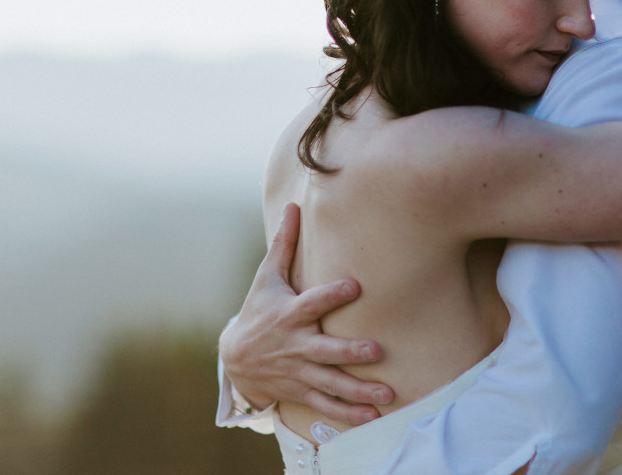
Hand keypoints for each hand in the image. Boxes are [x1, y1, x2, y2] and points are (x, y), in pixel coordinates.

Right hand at [220, 203, 394, 424]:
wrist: (235, 359)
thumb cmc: (258, 311)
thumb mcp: (267, 278)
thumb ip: (284, 244)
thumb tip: (293, 205)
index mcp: (290, 314)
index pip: (313, 302)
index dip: (332, 294)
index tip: (354, 285)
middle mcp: (296, 346)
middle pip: (325, 350)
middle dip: (349, 352)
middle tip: (376, 350)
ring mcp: (299, 372)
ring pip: (331, 384)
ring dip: (358, 392)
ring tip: (387, 395)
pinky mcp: (302, 391)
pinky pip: (327, 406)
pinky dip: (349, 414)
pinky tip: (374, 417)